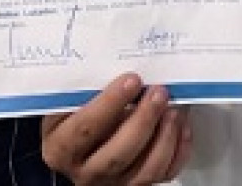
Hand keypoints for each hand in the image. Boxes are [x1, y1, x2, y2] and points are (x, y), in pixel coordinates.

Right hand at [41, 74, 191, 184]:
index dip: (110, 103)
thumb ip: (82, 95)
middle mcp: (85, 172)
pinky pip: (161, 175)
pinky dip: (177, 152)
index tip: (132, 79)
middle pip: (118, 153)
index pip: (85, 128)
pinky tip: (181, 128)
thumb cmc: (72, 122)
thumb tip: (116, 67)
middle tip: (159, 92)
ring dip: (164, 138)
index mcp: (60, 149)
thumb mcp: (64, 109)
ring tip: (174, 110)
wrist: (76, 155)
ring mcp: (112, 184)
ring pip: (144, 171)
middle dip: (143, 120)